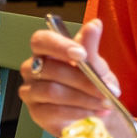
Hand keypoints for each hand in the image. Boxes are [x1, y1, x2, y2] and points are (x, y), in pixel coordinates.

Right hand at [18, 17, 131, 137]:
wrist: (93, 112)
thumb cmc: (90, 83)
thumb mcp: (95, 64)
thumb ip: (91, 46)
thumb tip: (95, 24)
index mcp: (45, 50)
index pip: (41, 40)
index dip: (59, 46)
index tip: (81, 54)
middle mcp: (31, 68)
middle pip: (50, 69)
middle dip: (82, 80)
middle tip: (105, 89)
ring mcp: (30, 91)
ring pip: (52, 91)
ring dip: (83, 98)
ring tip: (104, 103)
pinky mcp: (35, 113)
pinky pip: (53, 111)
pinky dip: (78, 112)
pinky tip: (94, 113)